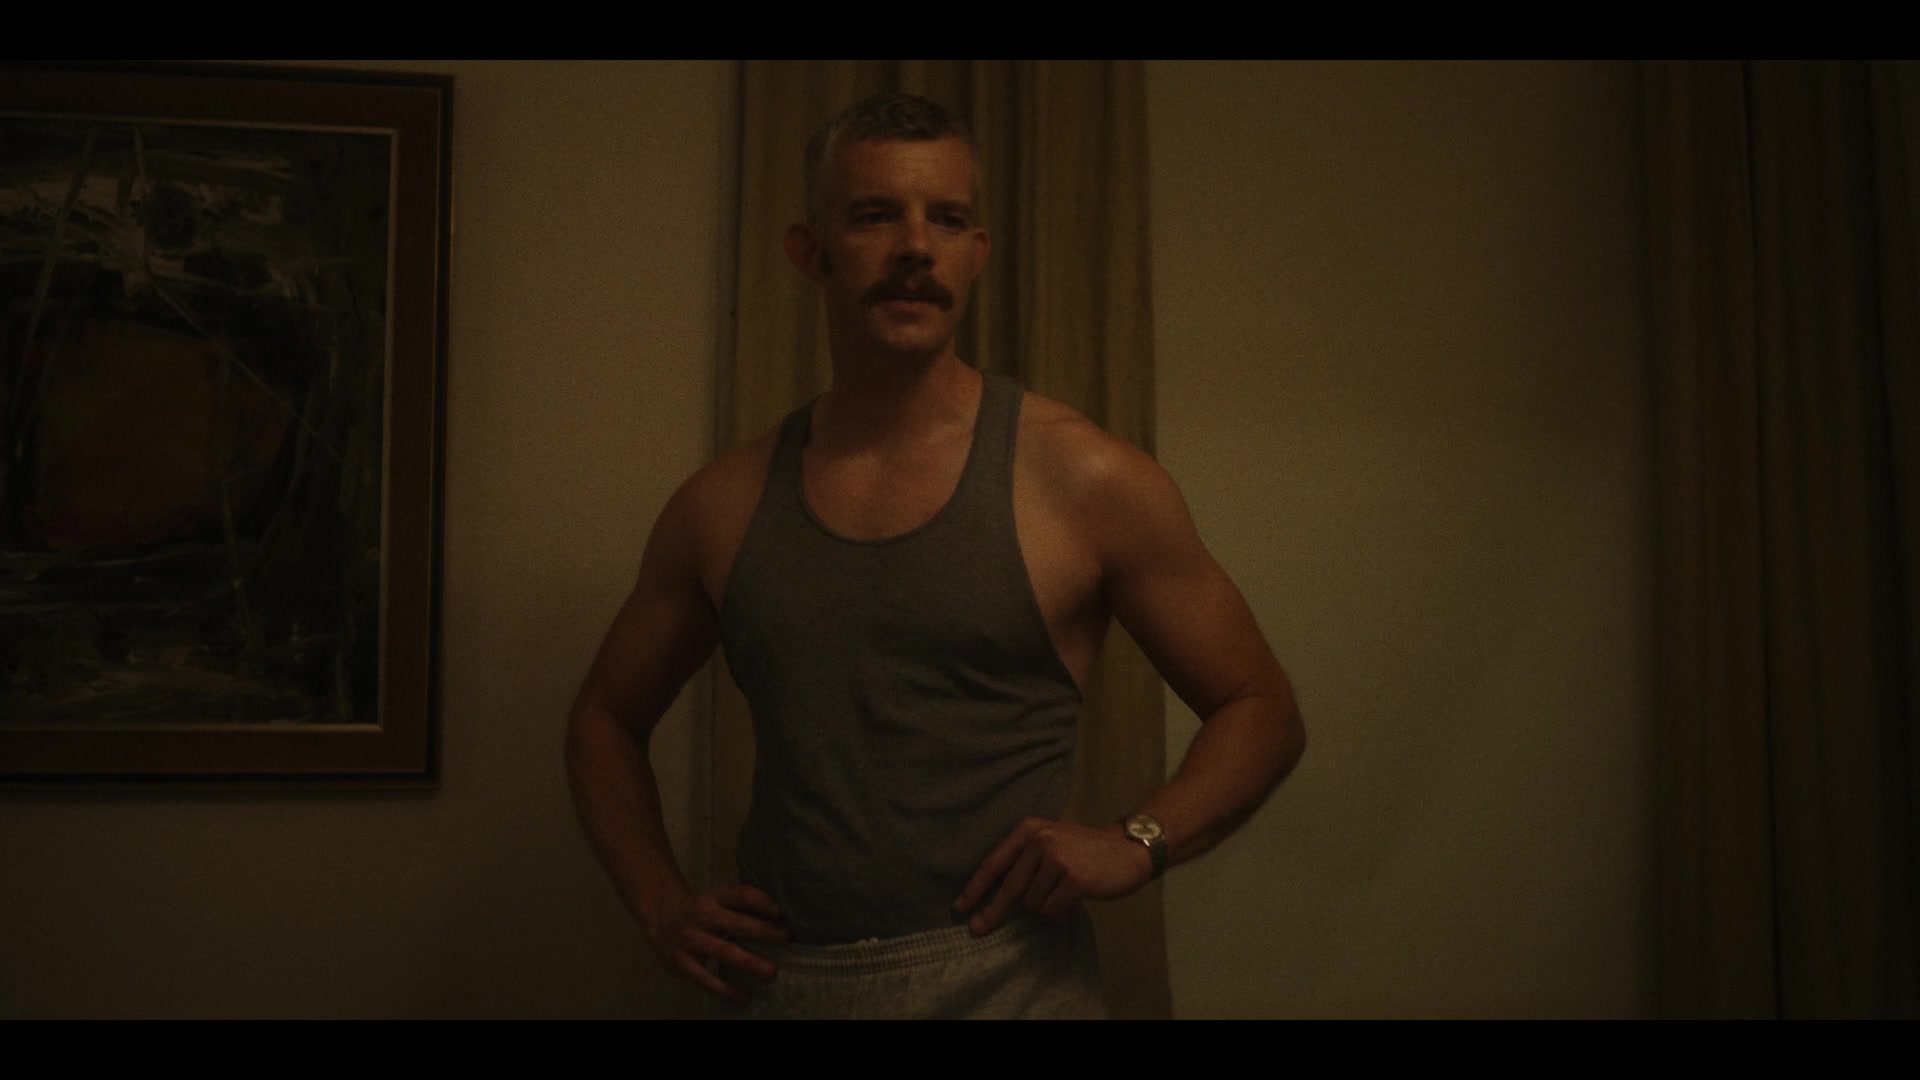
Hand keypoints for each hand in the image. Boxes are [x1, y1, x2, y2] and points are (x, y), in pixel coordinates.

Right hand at [646, 883, 790, 1005]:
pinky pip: (706, 979)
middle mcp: (703, 915)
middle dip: (764, 932)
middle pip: (737, 923)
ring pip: (724, 952)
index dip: (761, 901)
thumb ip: (741, 908)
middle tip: (787, 940)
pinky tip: (744, 996)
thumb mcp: (718, 900)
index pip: (741, 895)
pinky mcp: (682, 963)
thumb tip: (781, 924)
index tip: (780, 913)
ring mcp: (692, 939)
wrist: (659, 916)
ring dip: (750, 962)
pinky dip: (726, 989)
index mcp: (715, 897)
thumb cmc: (702, 910)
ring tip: (771, 972)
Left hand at [953, 818, 1154, 935]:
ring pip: (1033, 904)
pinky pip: (1053, 910)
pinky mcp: (1073, 879)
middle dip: (993, 912)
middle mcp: (1040, 841)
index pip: (995, 863)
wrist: (1128, 849)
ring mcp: (1057, 859)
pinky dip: (1062, 913)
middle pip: (1008, 888)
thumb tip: (998, 898)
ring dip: (1047, 908)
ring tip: (1067, 895)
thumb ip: (1026, 862)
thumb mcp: (1052, 842)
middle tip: (976, 931)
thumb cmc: (1087, 851)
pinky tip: (1077, 901)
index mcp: (1030, 830)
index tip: (960, 908)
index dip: (976, 888)